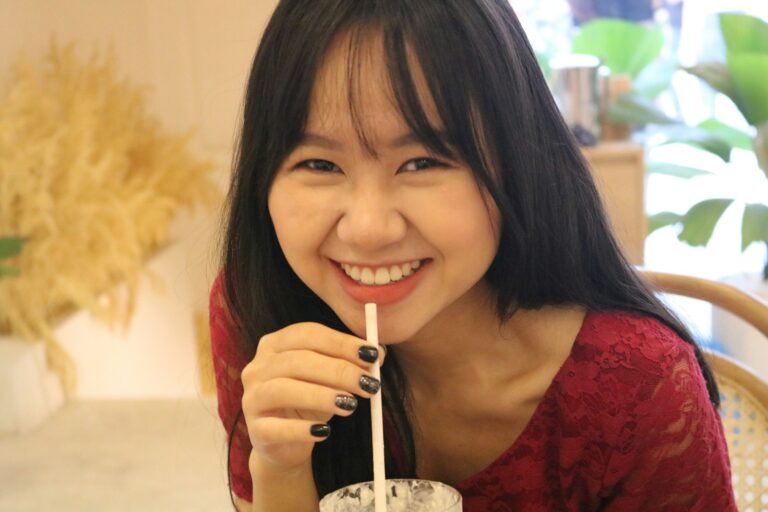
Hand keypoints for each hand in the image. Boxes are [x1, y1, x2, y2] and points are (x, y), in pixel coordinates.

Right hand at [242, 322, 383, 471]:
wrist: (286, 443)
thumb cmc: (309, 401)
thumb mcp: (331, 378)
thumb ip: (350, 362)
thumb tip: (378, 354)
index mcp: (274, 344)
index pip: (307, 334)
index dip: (341, 343)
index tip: (372, 355)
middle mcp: (257, 367)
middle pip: (297, 361)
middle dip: (338, 371)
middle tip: (368, 384)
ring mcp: (251, 398)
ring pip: (282, 390)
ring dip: (321, 396)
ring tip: (351, 405)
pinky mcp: (255, 431)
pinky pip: (275, 428)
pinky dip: (301, 429)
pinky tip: (324, 431)